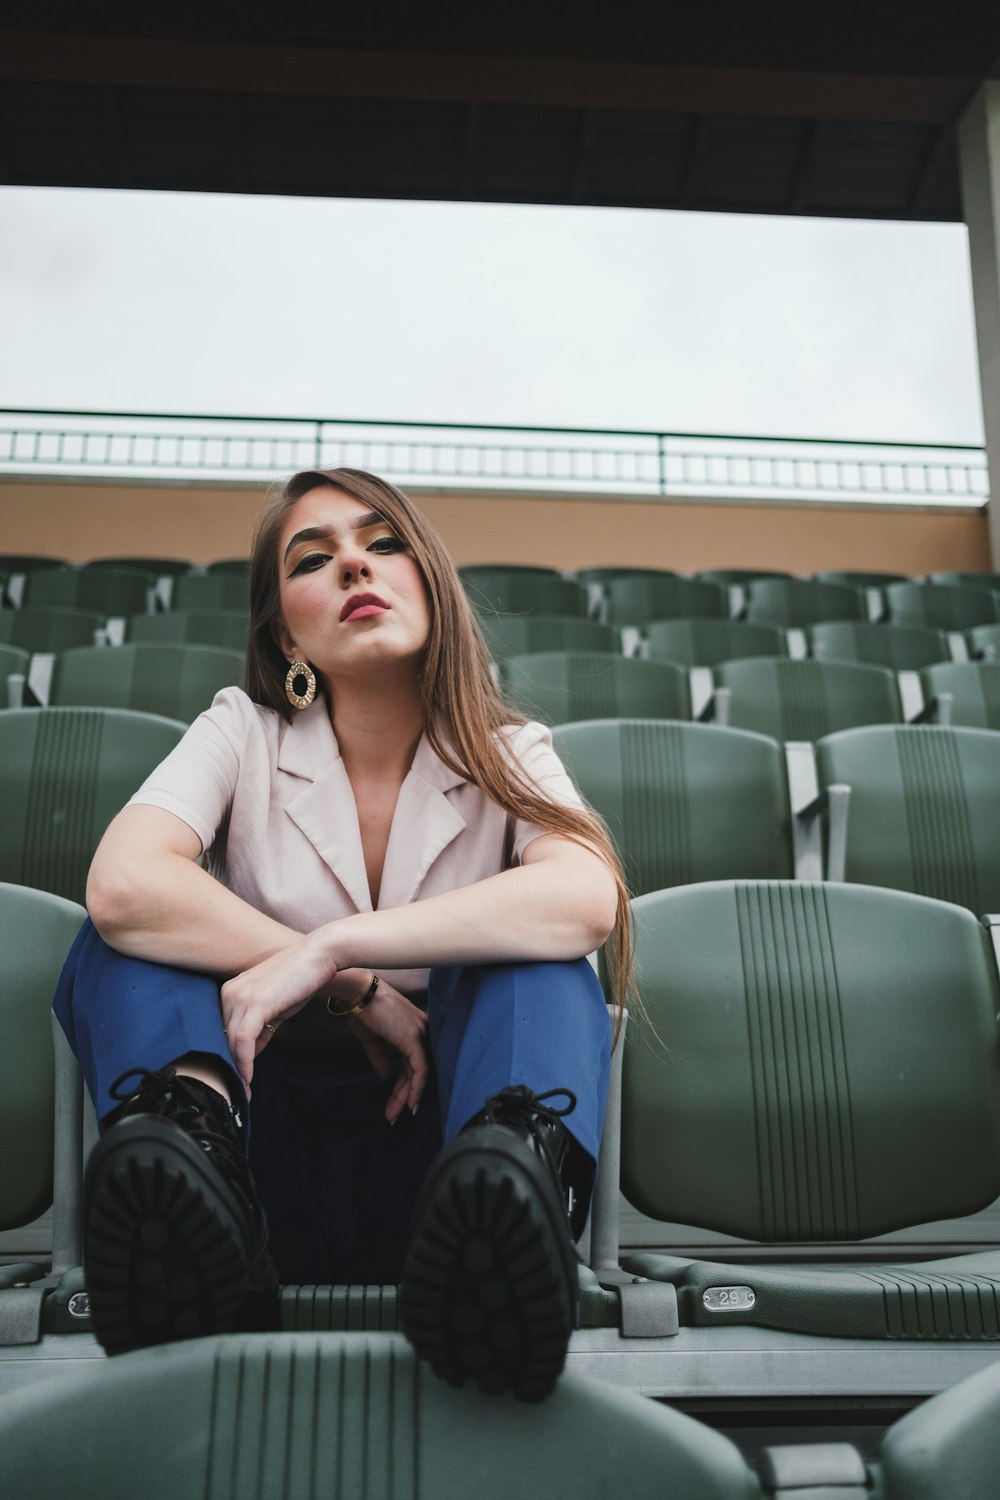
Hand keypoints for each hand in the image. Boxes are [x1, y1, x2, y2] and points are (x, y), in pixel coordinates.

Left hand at [220, 928, 336, 1091]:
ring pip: (230, 1042)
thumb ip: (260, 1028)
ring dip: (236, 1070)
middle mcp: (230, 992)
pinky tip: (248, 1079)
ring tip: (243, 1092)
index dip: (228, 1056)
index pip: (222, 1030)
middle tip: (236, 1091)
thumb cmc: (302, 978)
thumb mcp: (276, 1007)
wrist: (320, 955)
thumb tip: (251, 1053)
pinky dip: (244, 1063)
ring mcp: (240, 996)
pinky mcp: (256, 1003)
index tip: (235, 1078)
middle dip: (229, 1066)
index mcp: (231, 991)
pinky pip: (243, 1040)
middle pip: (222, 1038)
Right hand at [344, 980, 429, 1122]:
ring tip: (394, 1115)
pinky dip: (415, 1088)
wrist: (357, 992)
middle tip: (393, 1115)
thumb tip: (386, 1077)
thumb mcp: (372, 1038)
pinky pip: (420, 1069)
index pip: (412, 1062)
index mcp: (413, 1028)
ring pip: (418, 1073)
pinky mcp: (414, 1039)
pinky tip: (409, 1104)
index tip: (395, 1103)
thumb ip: (382, 1057)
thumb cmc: (362, 1010)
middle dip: (404, 1095)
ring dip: (406, 1096)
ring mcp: (420, 1033)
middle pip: (416, 1070)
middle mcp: (422, 1030)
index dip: (404, 1084)